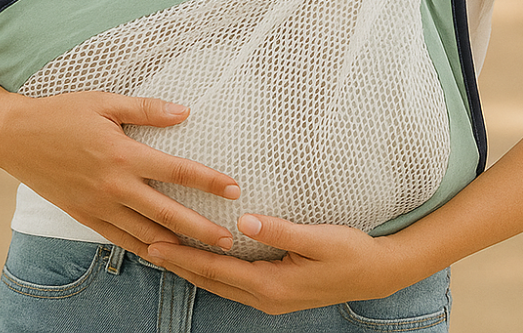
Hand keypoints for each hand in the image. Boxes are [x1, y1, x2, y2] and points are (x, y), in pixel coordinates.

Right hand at [0, 90, 241, 256]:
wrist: (15, 138)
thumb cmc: (63, 114)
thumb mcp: (105, 103)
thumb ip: (146, 110)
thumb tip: (184, 111)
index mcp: (122, 155)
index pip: (175, 171)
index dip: (207, 181)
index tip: (234, 189)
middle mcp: (113, 187)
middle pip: (166, 213)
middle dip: (200, 229)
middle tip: (229, 241)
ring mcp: (98, 207)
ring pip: (144, 235)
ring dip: (176, 247)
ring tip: (204, 257)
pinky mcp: (84, 217)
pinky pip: (120, 240)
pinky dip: (144, 250)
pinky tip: (163, 255)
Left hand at [146, 214, 402, 314]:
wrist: (376, 274)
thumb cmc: (350, 252)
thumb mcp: (319, 238)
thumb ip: (280, 231)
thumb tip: (243, 222)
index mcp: (271, 285)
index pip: (216, 270)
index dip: (184, 256)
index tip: (155, 243)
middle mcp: (266, 298)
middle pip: (211, 281)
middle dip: (178, 264)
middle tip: (146, 246)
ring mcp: (270, 299)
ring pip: (220, 284)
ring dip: (192, 269)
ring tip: (165, 252)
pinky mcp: (276, 292)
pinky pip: (233, 283)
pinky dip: (212, 272)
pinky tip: (203, 260)